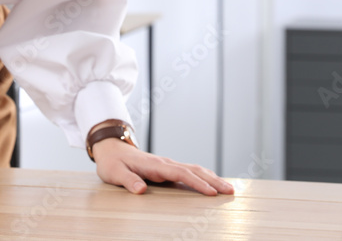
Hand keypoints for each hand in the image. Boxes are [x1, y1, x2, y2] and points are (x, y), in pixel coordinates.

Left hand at [91, 138, 234, 195]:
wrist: (111, 148)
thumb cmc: (112, 162)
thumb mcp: (114, 172)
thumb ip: (127, 180)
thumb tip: (141, 190)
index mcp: (154, 165)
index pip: (180, 174)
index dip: (197, 183)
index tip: (211, 193)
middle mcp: (165, 163)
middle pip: (194, 170)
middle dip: (213, 181)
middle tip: (230, 191)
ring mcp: (168, 164)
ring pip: (195, 169)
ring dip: (212, 178)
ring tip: (228, 188)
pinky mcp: (168, 168)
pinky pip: (190, 171)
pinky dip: (204, 176)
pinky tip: (212, 182)